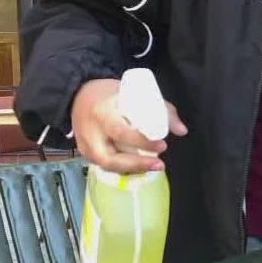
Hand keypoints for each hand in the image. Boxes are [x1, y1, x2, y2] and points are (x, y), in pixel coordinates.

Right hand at [69, 77, 188, 173]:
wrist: (80, 95)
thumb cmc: (111, 93)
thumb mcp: (135, 93)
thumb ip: (161, 110)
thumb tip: (182, 131)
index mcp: (102, 112)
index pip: (120, 131)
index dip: (141, 142)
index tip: (162, 145)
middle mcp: (90, 131)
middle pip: (109, 157)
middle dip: (136, 164)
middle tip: (160, 164)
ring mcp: (84, 145)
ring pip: (106, 165)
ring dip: (131, 169)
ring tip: (153, 166)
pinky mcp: (84, 153)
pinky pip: (104, 165)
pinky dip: (122, 167)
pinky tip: (139, 167)